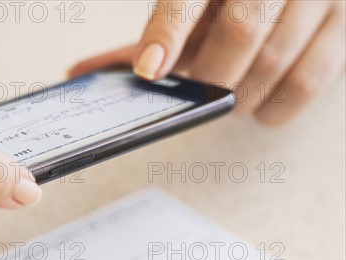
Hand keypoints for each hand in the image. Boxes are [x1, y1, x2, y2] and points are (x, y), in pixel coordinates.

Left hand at [69, 1, 344, 125]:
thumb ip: (150, 35)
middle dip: (211, 77)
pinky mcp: (344, 24)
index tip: (150, 71)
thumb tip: (82, 73)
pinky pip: (308, 82)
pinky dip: (274, 107)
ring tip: (227, 92)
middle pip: (241, 32)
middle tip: (199, 90)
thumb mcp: (190, 3)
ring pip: (276, 62)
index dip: (169, 32)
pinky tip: (258, 105)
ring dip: (239, 95)